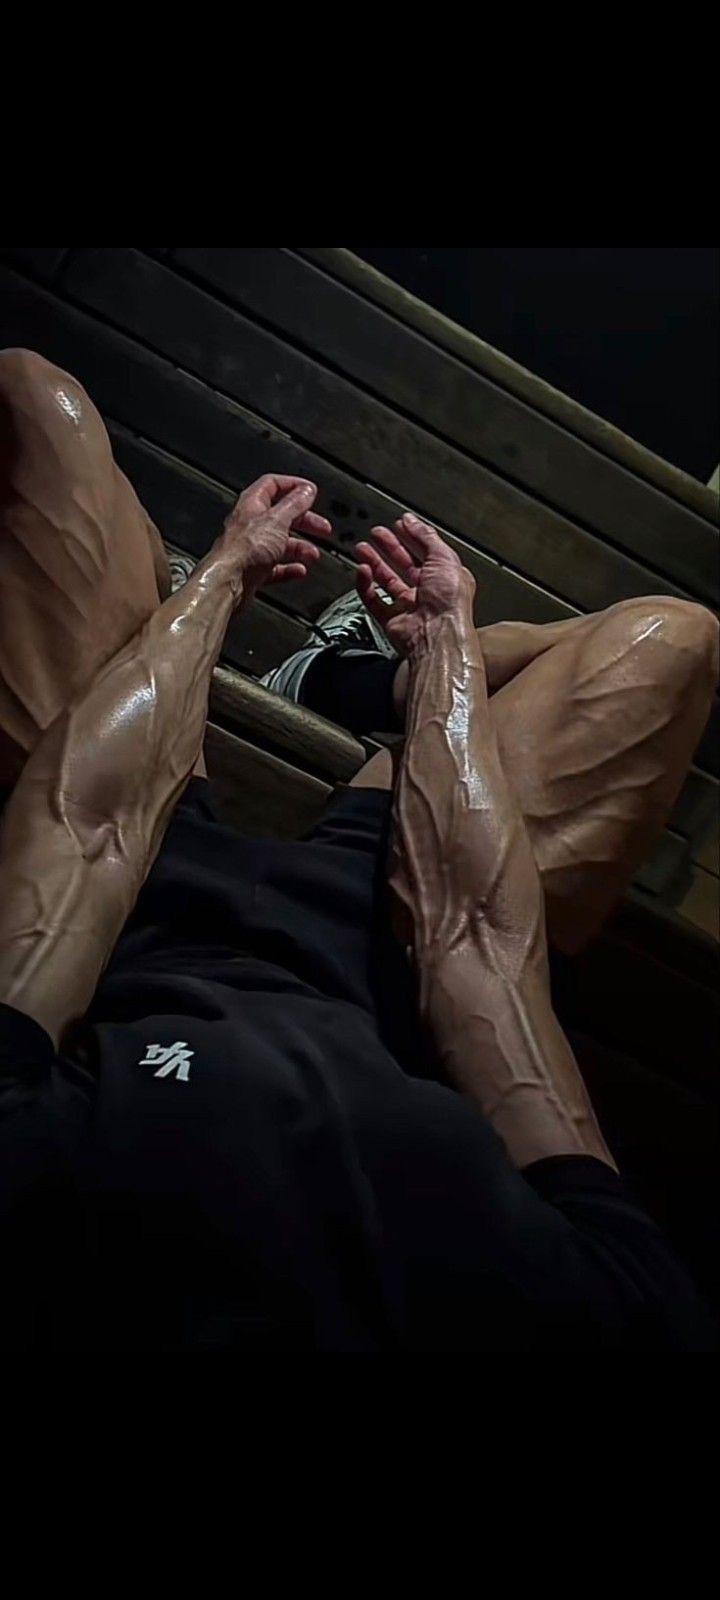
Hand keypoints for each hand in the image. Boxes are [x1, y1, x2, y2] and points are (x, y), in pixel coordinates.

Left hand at [222, 474, 329, 602]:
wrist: (228, 582)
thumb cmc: (244, 549)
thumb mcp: (277, 520)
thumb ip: (294, 504)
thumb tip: (306, 490)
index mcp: (252, 504)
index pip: (273, 485)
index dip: (294, 486)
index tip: (311, 492)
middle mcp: (250, 525)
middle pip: (281, 516)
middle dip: (304, 521)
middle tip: (322, 527)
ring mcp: (251, 549)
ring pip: (280, 543)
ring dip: (300, 547)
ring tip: (313, 554)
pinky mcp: (253, 571)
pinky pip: (275, 567)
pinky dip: (289, 568)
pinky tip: (299, 570)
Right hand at [356, 513, 474, 655]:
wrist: (437, 635)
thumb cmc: (449, 603)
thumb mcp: (444, 558)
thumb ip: (426, 537)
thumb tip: (412, 521)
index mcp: (446, 577)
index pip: (427, 552)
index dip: (412, 537)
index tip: (399, 525)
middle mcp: (429, 593)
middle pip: (405, 565)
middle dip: (390, 547)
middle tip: (377, 533)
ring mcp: (410, 608)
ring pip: (387, 581)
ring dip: (374, 562)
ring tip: (362, 548)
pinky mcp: (393, 621)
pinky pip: (373, 600)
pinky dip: (365, 585)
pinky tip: (362, 570)